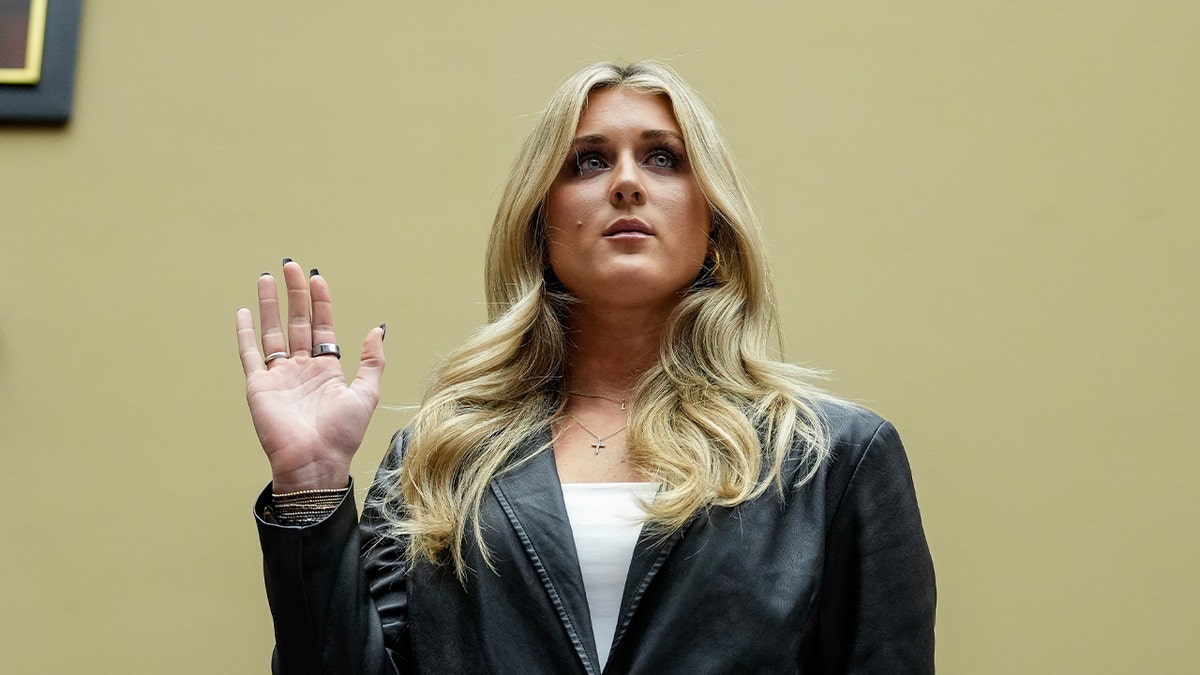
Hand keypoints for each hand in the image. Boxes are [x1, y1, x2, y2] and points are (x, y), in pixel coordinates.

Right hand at [236, 260, 384, 492]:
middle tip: (290, 265)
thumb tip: (378, 329)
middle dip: (295, 293)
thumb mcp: (367, 393)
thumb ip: (372, 361)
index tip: (316, 278)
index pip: (322, 326)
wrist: (315, 461)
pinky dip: (246, 333)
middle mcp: (302, 369)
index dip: (320, 302)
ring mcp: (279, 376)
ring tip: (267, 277)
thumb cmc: (343, 434)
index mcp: (327, 370)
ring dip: (269, 305)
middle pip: (297, 322)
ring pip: (273, 332)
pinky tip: (244, 312)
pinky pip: (250, 354)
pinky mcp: (259, 385)